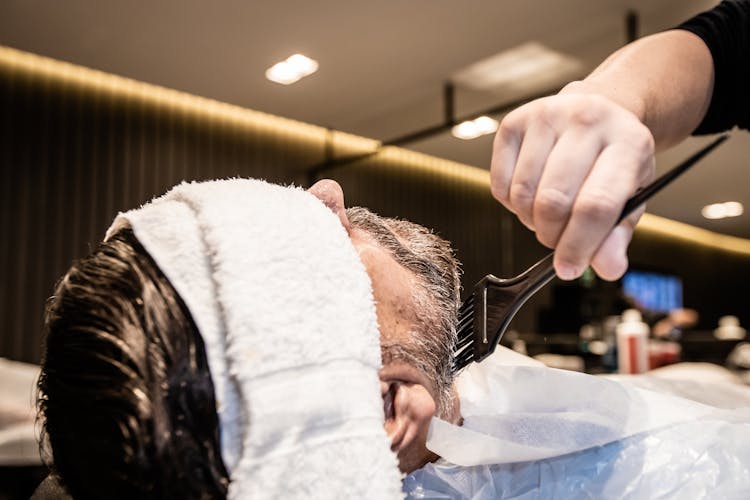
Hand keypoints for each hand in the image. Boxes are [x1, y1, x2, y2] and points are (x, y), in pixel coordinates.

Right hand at [490, 89, 655, 279]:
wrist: (598, 113)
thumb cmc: (613, 160)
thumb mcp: (631, 197)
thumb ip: (617, 236)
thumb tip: (606, 268)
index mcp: (628, 143)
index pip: (596, 205)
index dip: (578, 245)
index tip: (567, 268)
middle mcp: (587, 120)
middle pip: (553, 202)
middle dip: (551, 236)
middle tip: (558, 240)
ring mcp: (547, 116)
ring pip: (522, 195)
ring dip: (531, 221)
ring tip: (548, 214)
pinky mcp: (514, 122)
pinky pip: (500, 185)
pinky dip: (512, 205)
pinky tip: (531, 196)